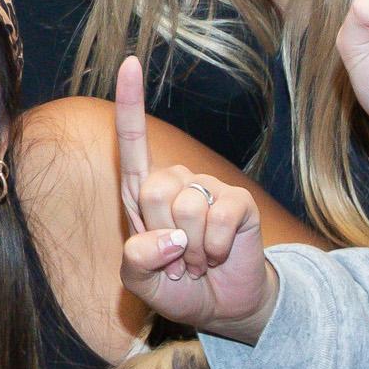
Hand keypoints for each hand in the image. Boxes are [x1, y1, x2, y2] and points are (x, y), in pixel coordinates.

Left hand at [115, 55, 276, 337]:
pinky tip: (219, 255)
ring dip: (191, 248)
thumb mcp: (140, 280)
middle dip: (162, 235)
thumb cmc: (176, 286)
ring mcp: (208, 188)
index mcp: (142, 192)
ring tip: (197, 259)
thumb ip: (137, 260)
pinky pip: (221, 217)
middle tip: (176, 257)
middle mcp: (174, 182)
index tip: (129, 62)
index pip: (132, 141)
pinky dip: (215, 247)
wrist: (221, 306)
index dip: (131, 103)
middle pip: (154, 189)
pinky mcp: (239, 202)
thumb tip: (168, 236)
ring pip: (187, 207)